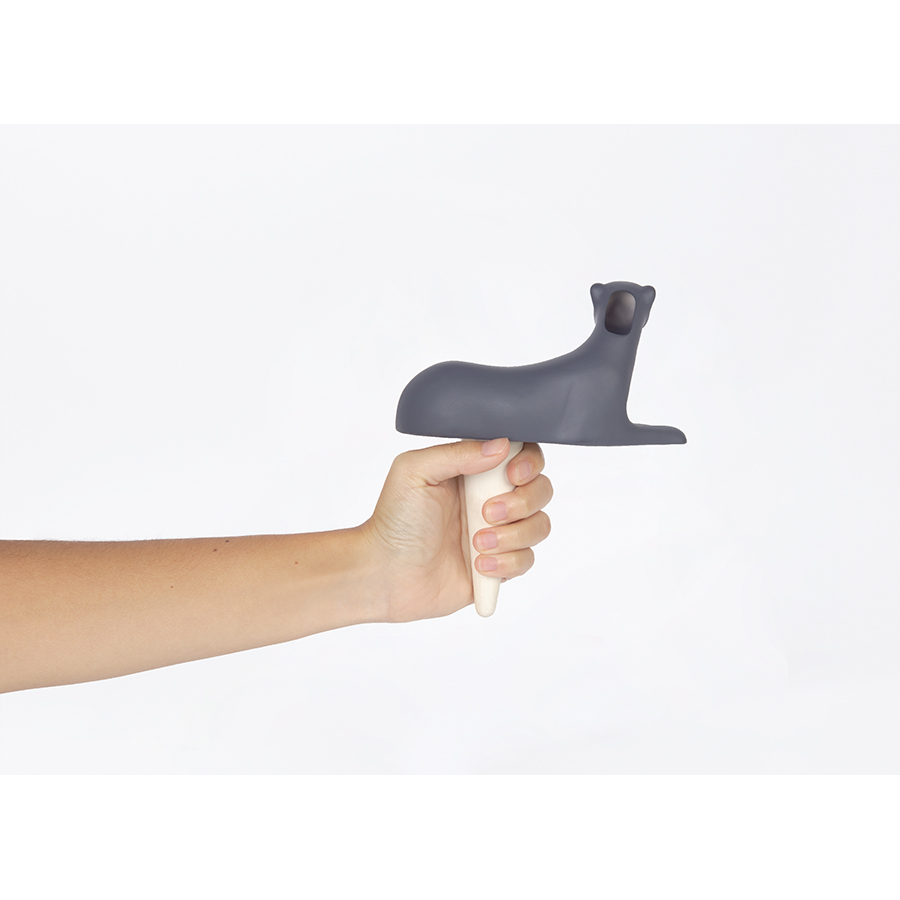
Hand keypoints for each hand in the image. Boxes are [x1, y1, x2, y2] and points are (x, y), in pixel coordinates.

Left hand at [361, 439, 552, 622]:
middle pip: (541, 489)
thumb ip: (457, 453)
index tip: (512, 474)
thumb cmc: (394, 521)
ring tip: (477, 544)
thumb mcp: (415, 471)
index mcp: (475, 471)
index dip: (528, 463)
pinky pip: (527, 560)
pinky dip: (507, 563)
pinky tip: (478, 564)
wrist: (384, 573)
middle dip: (522, 502)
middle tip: (486, 513)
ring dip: (513, 536)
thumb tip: (501, 445)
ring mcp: (499, 533)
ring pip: (539, 526)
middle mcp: (492, 498)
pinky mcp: (500, 566)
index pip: (522, 455)